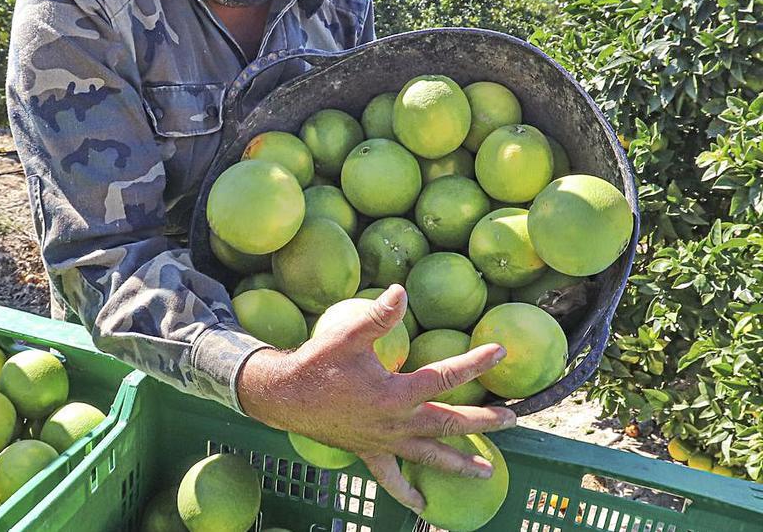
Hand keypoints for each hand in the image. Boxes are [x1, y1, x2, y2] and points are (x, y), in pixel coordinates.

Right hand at [237, 284, 516, 512]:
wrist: (284, 397)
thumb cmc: (317, 363)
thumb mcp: (346, 335)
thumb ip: (378, 316)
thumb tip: (402, 291)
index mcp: (396, 393)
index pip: (445, 377)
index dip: (474, 363)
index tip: (499, 352)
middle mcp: (396, 422)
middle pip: (449, 423)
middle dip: (483, 422)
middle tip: (511, 419)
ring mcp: (384, 441)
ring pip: (429, 455)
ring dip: (459, 463)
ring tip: (487, 472)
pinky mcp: (369, 451)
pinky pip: (390, 477)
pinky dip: (407, 492)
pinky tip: (422, 504)